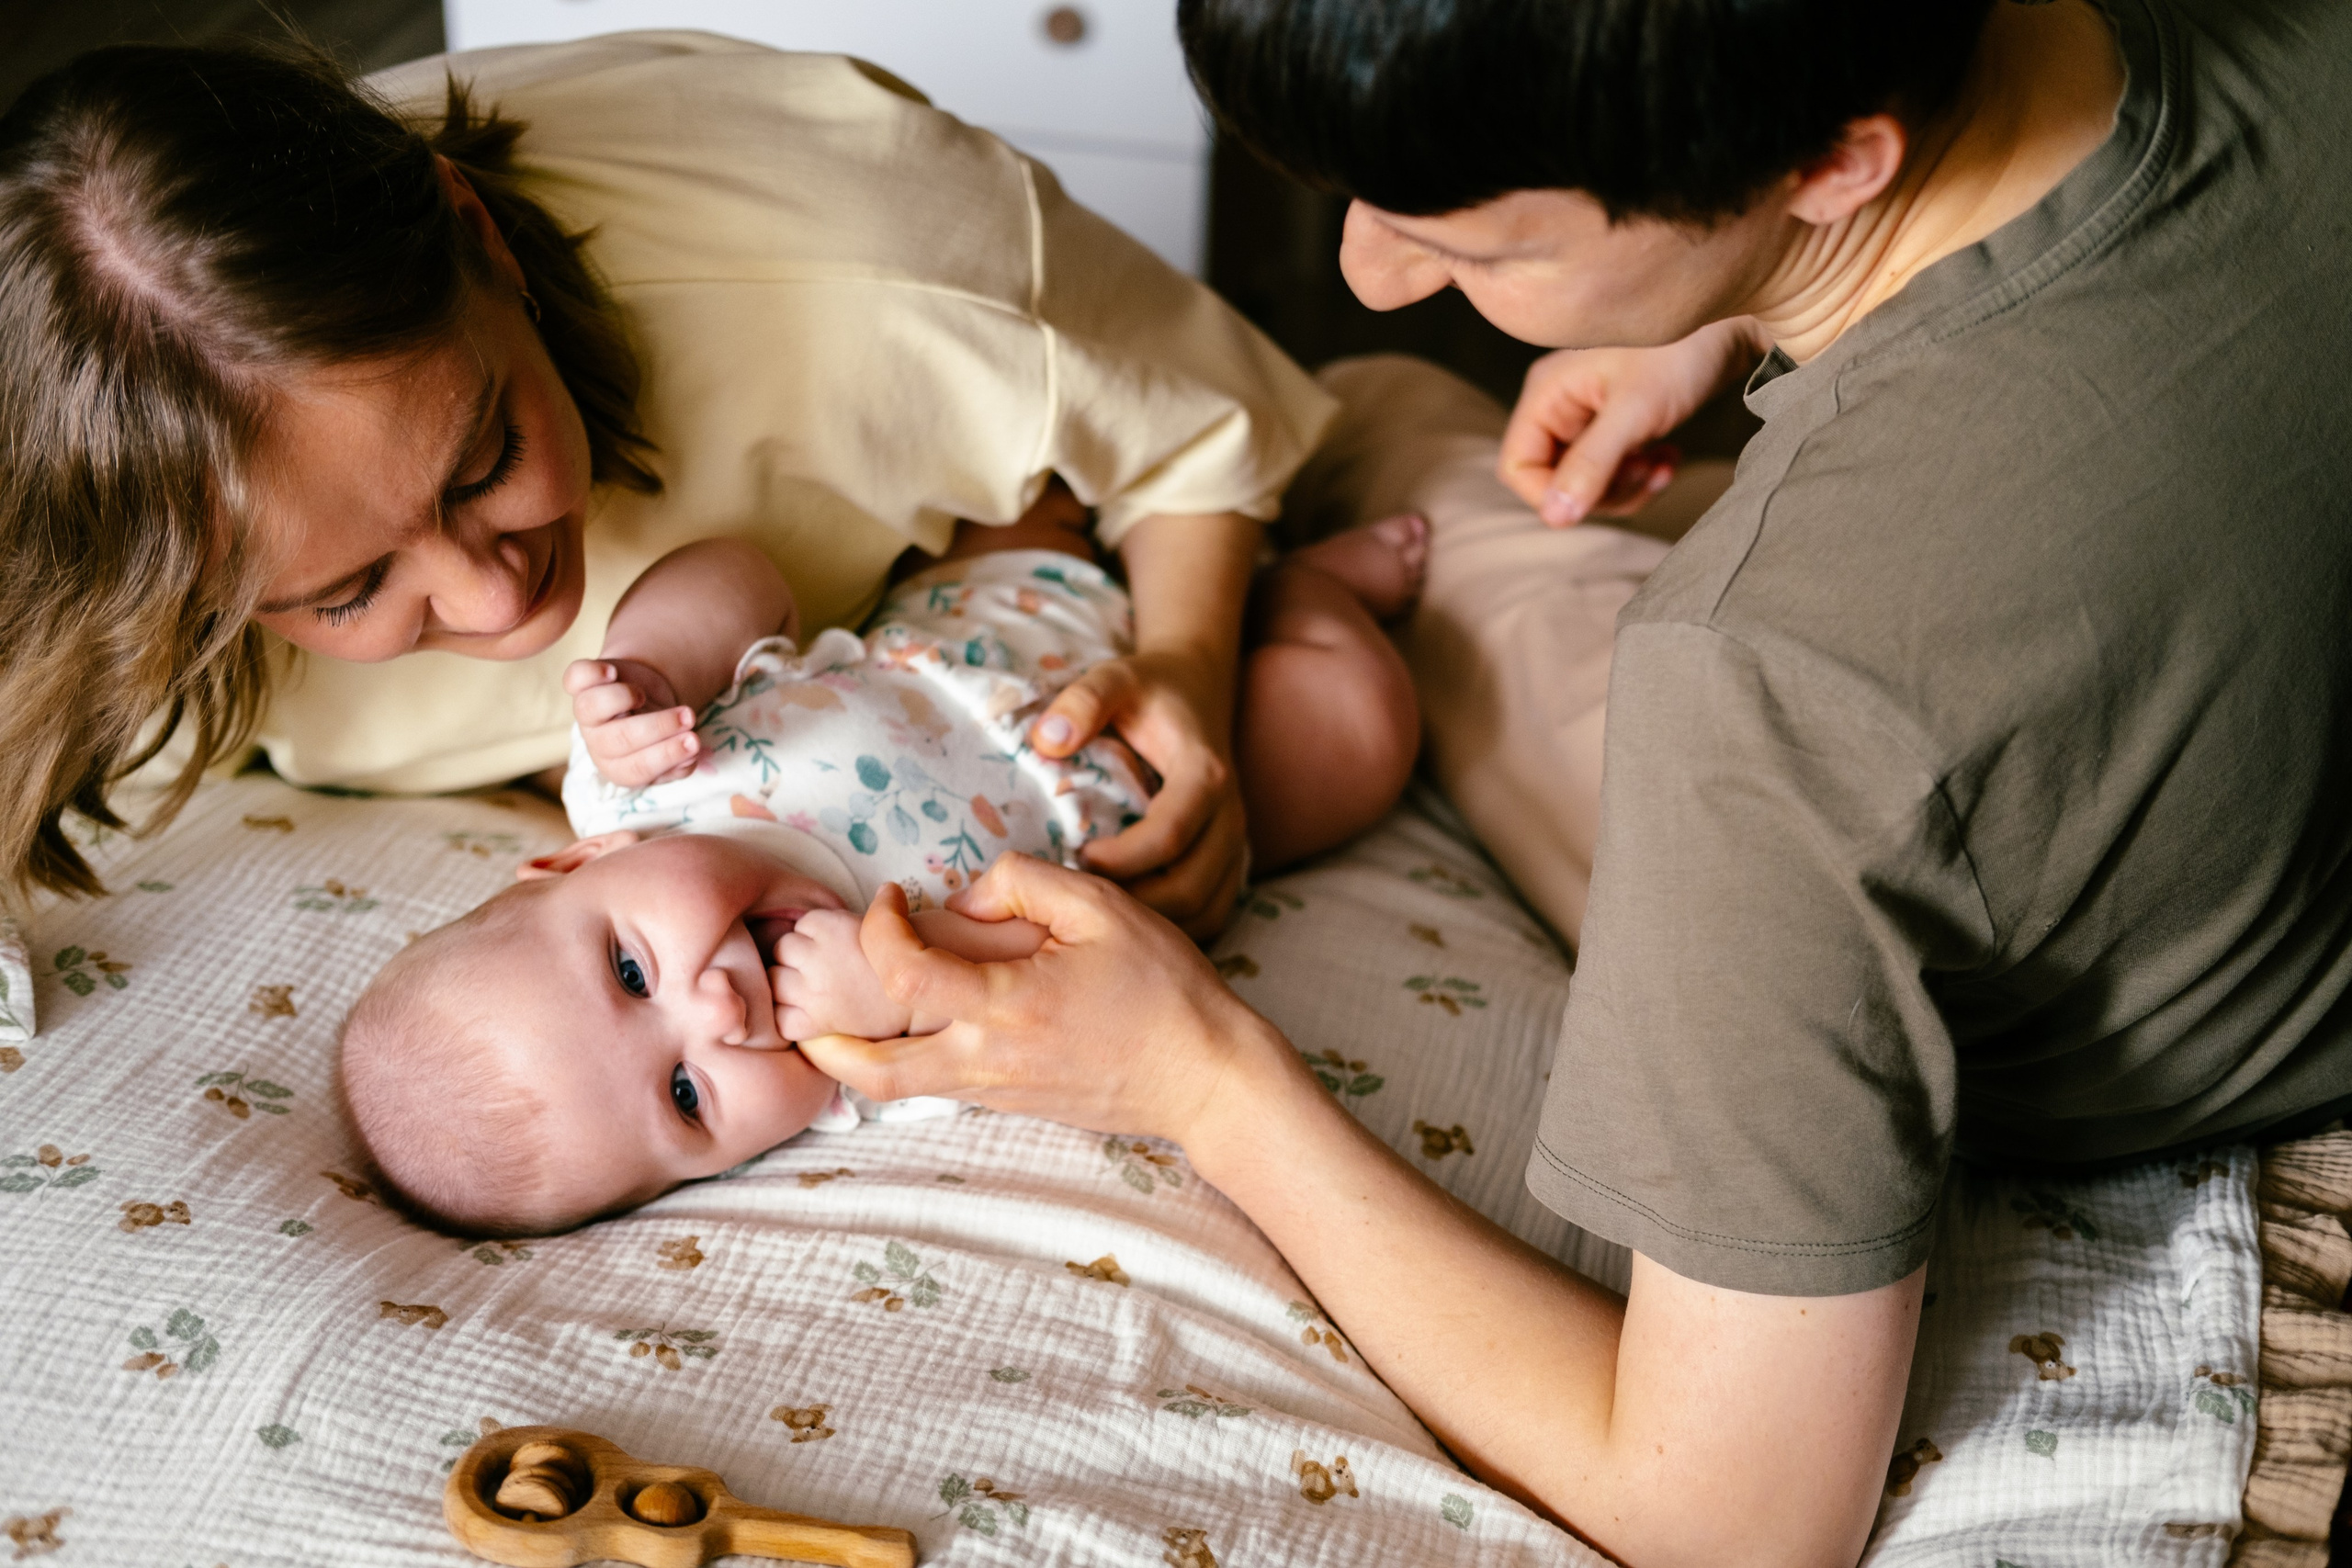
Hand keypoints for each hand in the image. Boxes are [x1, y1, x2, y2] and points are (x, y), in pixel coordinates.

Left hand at [564, 657, 699, 788]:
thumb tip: (691, 757)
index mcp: (620, 767)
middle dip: (656, 727)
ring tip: (643, 695)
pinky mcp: (581, 685)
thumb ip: (682, 760)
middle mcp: (599, 743)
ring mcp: (586, 714)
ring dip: (620, 699)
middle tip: (688, 716)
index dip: (665, 755)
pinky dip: (589, 674)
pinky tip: (611, 673)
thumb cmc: (662, 729)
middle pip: (617, 740)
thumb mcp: (674, 748)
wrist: (645, 696)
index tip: (694, 742)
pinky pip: (574, 678)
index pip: (636, 769)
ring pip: (589, 709)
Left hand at [795, 856, 1281, 1144]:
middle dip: (822, 1042)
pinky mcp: (1013, 1104)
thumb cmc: (1165, 989)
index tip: (892, 898)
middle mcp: (986, 1061)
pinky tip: (911, 1027)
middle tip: (801, 1007)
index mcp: (1004, 1007)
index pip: (902, 970)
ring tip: (835, 1021)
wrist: (1207, 1077)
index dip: (879, 927)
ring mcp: (997, 1091)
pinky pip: (938, 1087)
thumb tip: (965, 896)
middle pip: (872, 1070)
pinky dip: (904, 1062)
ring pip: (898, 1089)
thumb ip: (1025, 882)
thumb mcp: (1104, 907)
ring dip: (855, 1058)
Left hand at [1030, 648, 1246, 941]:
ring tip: (1098, 916)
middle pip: (1190, 887)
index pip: (1168, 837)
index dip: (1119, 860)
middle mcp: (1231, 817)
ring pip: (1205, 910)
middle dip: (1132, 904)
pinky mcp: (1232, 862)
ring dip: (1151, 923)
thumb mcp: (1115, 678)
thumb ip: (1083, 702)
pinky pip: (1211, 914)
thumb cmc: (1150, 688)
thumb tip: (1046, 742)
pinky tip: (1127, 921)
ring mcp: (1236, 844)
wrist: (1198, 689)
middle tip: (1079, 901)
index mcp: (1205, 775)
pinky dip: (1172, 927)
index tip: (1076, 856)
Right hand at [1499, 318, 1763, 526]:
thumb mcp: (1635, 412)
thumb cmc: (1683, 352)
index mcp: (1548, 393)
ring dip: (1626, 487)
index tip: (1597, 500)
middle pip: (1553, 479)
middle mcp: (1560, 403)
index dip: (1550, 495)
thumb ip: (1592, 464)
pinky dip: (1641, 476)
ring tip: (1662, 465)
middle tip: (1643, 474)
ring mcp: (1588, 414)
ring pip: (1586, 481)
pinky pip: (1613, 470)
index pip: (1517, 466)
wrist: (1738, 324)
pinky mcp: (1617, 422)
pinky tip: (1669, 458)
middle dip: (1601, 491)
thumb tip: (1554, 517)